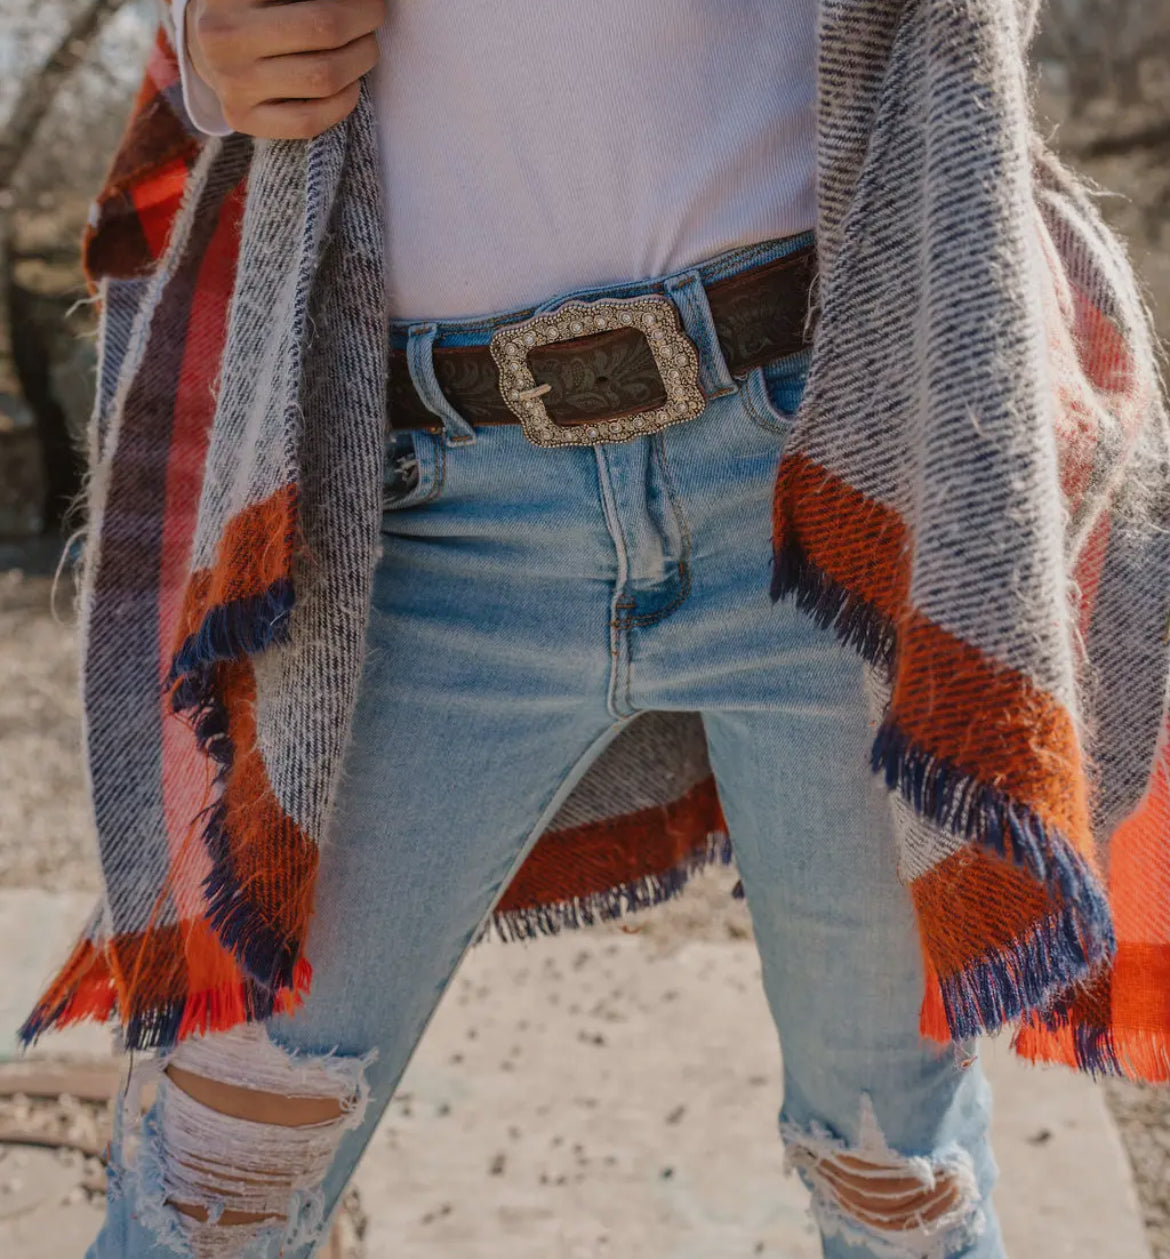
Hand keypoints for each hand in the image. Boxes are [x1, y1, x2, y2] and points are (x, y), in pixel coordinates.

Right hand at [184, 0, 384, 138]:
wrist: (206, 44)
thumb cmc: (252, 5)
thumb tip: (364, 1)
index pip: (317, 4)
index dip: (355, 1)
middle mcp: (226, 38)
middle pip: (325, 29)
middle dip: (363, 22)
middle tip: (372, 16)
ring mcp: (232, 83)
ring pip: (323, 79)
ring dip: (360, 61)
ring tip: (363, 48)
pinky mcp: (242, 119)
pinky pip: (309, 121)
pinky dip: (343, 103)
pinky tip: (349, 86)